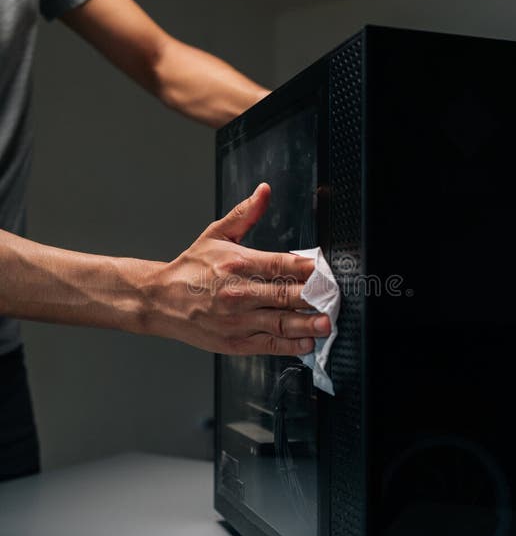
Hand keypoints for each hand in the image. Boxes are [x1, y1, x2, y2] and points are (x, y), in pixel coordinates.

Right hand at [143, 183, 329, 354]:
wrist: (159, 300)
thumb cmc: (190, 269)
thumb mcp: (216, 234)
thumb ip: (245, 214)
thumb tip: (264, 191)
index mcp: (237, 263)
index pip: (281, 264)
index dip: (308, 268)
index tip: (326, 270)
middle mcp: (239, 292)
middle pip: (285, 294)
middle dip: (314, 297)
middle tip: (335, 297)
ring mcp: (237, 320)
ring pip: (281, 322)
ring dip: (307, 323)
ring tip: (327, 323)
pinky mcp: (235, 342)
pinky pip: (269, 344)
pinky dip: (290, 345)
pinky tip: (307, 341)